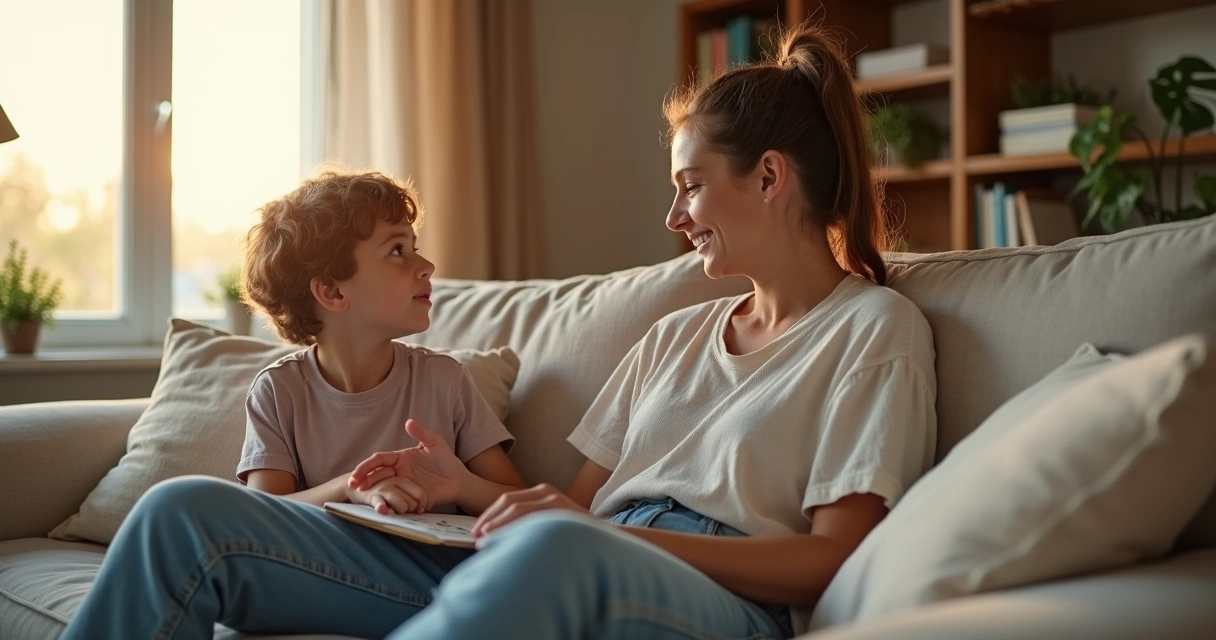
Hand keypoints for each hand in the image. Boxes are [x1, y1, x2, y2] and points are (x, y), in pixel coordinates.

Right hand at [348, 419, 464, 510]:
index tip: (356, 473)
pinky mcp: (409, 498)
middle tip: (353, 487)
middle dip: (363, 480)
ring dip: (372, 492)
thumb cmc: (446, 460)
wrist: (458, 480)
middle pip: (376, 475)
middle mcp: (398, 472)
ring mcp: (403, 485)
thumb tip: (408, 421)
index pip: (379, 460)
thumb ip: (422, 434)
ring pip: (383, 488)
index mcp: (400, 458)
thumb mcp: (435, 444)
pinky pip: (395, 500)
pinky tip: (380, 508)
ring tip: (363, 497)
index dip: (366, 466)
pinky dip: (387, 503)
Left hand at [471, 483, 585, 539]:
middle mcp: (546, 491)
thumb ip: (529, 522)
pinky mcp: (560, 509)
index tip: (476, 532)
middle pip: (507, 502)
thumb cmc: (574, 533)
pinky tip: (502, 541)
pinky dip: (512, 529)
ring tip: (483, 540)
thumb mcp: (549, 521)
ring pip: (516, 509)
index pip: (507, 500)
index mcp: (541, 492)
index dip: (489, 515)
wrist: (606, 536)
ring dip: (496, 525)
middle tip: (475, 536)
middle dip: (488, 519)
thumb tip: (497, 536)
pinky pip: (530, 519)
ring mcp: (554, 499)